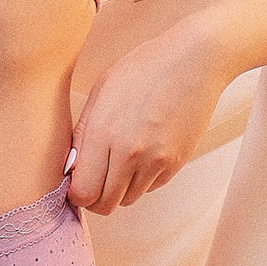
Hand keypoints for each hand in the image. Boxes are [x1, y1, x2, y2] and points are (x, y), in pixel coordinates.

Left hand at [66, 15, 227, 212]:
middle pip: (104, 204)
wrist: (195, 61)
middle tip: (96, 180)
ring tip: (120, 162)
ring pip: (128, 199)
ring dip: (119, 189)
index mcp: (103, 132)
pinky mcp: (176, 163)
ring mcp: (156, 160)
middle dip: (96, 197)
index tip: (78, 182)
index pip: (82, 193)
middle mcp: (129, 152)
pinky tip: (143, 152)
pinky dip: (142, 179)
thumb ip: (83, 134)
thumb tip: (72, 168)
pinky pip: (150, 187)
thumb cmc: (144, 69)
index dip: (76, 193)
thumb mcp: (101, 92)